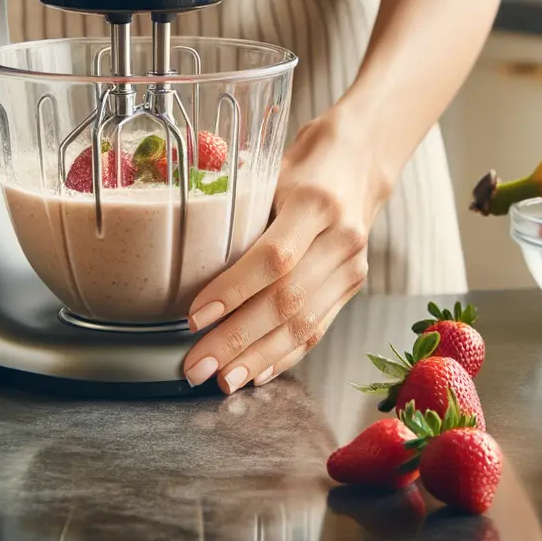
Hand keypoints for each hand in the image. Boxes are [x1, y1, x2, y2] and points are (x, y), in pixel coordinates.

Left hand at [181, 107, 391, 392]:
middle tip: (197, 365)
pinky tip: (257, 373)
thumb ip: (236, 205)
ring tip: (222, 380)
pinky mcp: (353, 286)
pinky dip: (286, 355)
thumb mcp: (270, 170)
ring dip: (258, 357)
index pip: (274, 257)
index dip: (232, 291)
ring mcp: (352, 266)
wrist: (362, 160)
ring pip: (304, 324)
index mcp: (315, 202)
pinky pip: (318, 329)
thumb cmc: (304, 162)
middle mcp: (340, 238)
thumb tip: (180, 239)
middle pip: (287, 300)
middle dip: (237, 339)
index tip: (195, 317)